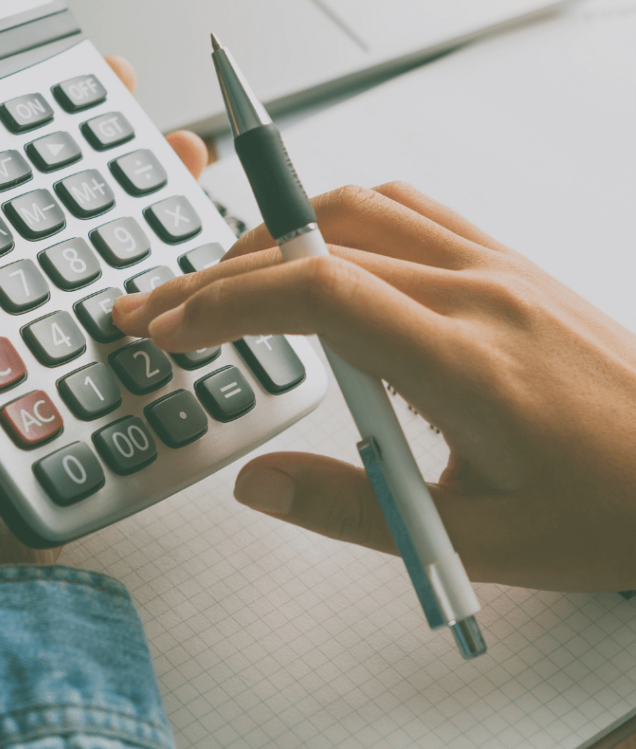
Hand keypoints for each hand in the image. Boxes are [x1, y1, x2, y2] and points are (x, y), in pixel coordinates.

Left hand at [0, 56, 206, 609]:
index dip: (34, 115)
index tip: (79, 75)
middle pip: (66, 194)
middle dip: (117, 147)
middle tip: (150, 113)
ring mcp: (52, 322)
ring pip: (114, 241)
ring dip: (156, 198)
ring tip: (187, 162)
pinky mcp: (93, 366)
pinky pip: (142, 307)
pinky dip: (176, 273)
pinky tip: (200, 254)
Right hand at [114, 181, 635, 591]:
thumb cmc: (606, 509)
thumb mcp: (474, 542)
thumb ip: (352, 512)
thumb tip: (257, 484)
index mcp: (466, 364)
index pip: (321, 296)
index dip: (229, 302)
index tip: (173, 328)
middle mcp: (476, 293)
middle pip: (317, 247)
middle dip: (218, 274)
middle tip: (159, 304)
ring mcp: (492, 264)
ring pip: (356, 208)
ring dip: (272, 233)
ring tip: (219, 277)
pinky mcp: (502, 258)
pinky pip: (404, 207)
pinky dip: (335, 215)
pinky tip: (311, 249)